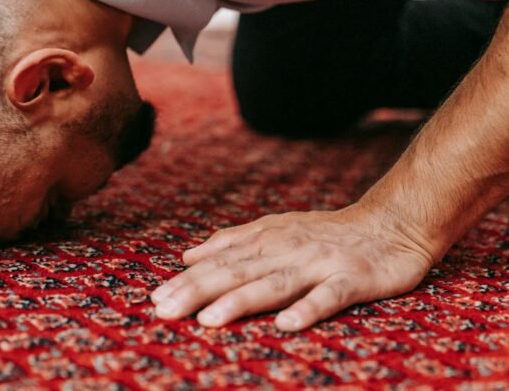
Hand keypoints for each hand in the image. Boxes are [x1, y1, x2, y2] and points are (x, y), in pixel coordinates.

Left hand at [150, 206, 435, 330]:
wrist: (392, 223)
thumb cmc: (327, 234)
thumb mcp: (275, 230)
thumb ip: (232, 242)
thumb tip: (188, 256)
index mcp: (266, 240)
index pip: (219, 263)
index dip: (187, 281)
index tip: (156, 300)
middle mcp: (287, 250)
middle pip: (237, 272)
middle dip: (198, 291)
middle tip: (165, 310)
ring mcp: (319, 264)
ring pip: (274, 283)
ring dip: (240, 301)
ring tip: (209, 320)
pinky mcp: (353, 279)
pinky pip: (329, 296)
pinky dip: (308, 308)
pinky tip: (286, 324)